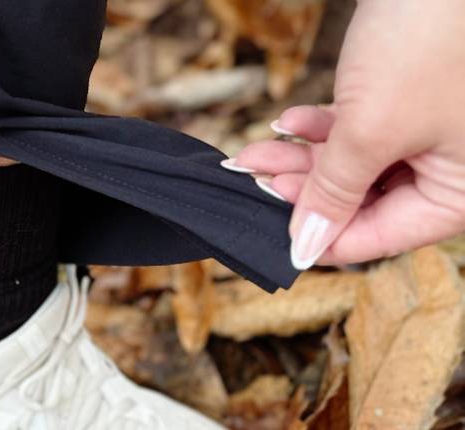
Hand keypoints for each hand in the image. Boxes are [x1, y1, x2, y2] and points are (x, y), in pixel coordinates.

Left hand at [229, 0, 464, 268]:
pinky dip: (322, 129)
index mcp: (458, 194)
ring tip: (254, 151)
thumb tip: (304, 249)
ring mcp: (432, 135)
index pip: (378, 238)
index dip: (319, 237)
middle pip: (362, 201)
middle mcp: (452, 170)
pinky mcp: (411, 103)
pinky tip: (286, 122)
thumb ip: (334, 193)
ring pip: (354, 165)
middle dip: (302, 189)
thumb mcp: (371, 131)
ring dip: (300, 158)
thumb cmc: (424, 43)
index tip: (269, 233)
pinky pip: (360, 132)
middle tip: (253, 180)